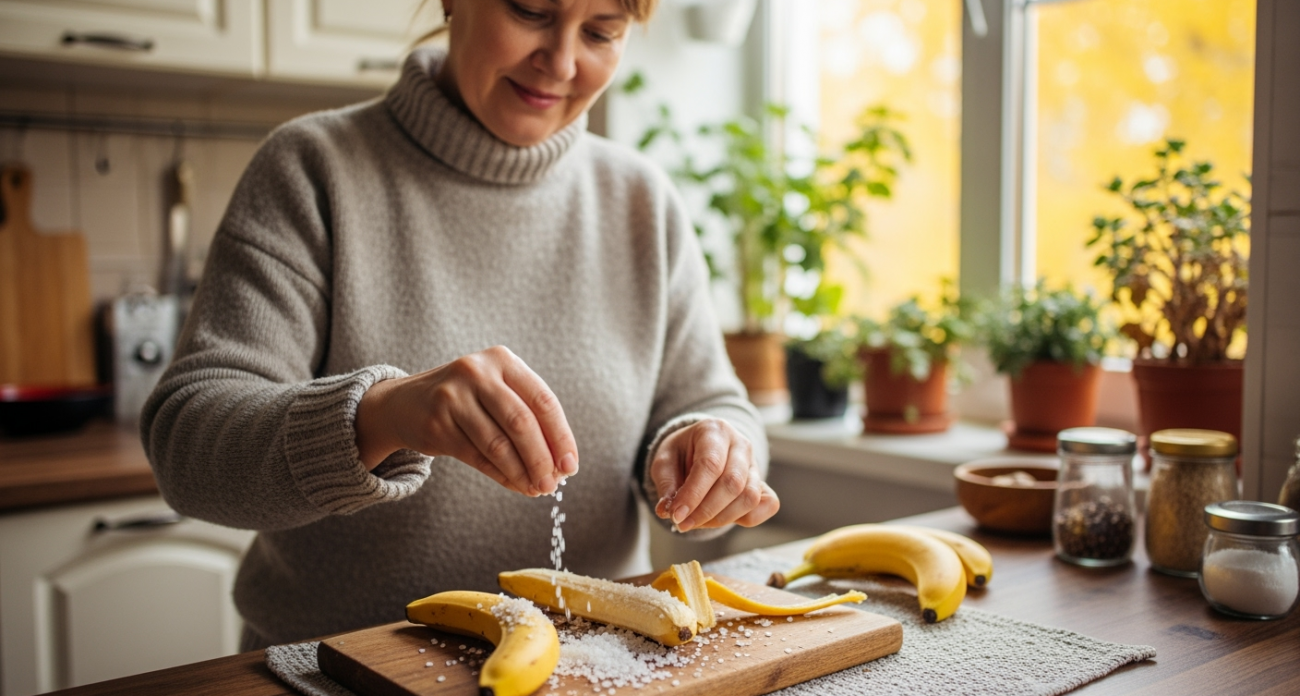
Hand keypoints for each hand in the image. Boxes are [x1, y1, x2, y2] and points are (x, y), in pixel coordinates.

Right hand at [355, 346, 577, 495]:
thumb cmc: (467, 401)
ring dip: (522, 472)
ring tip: (536, 488)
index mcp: (502, 360)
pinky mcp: (437, 424)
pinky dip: (502, 476)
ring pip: (498, 444)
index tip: (570, 465)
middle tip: (553, 484)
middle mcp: (477, 372)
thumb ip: (529, 418)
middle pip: (521, 423)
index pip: (543, 401)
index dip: (561, 436)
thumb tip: (561, 464)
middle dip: (542, 459)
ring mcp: (453, 397)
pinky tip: (516, 485)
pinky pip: (478, 457)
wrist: (405, 403)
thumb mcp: (497, 393)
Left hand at [648, 419, 778, 531]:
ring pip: (749, 498)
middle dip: (706, 511)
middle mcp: (740, 445)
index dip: (693, 494)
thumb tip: (667, 511)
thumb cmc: (681, 454)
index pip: (710, 465)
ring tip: (697, 521)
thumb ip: (666, 485)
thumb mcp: (664, 462)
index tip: (676, 516)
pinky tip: (720, 519)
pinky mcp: (764, 484)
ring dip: (721, 518)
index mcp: (714, 431)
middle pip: (733, 483)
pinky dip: (747, 519)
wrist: (698, 450)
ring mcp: (755, 465)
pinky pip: (766, 505)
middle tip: (682, 524)